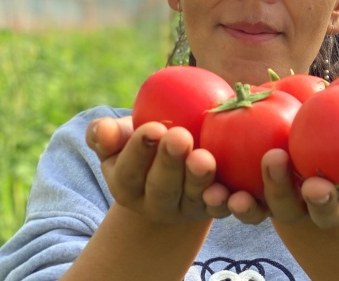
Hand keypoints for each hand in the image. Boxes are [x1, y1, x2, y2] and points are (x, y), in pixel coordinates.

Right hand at [86, 117, 229, 223]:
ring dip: (199, 180)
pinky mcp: (215, 209)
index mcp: (127, 187)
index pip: (129, 172)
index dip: (138, 151)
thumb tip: (102, 131)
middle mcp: (156, 204)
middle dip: (170, 163)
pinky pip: (223, 208)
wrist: (180, 156)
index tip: (151, 128)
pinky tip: (236, 190)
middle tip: (179, 137)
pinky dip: (231, 202)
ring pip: (193, 198)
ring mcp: (187, 209)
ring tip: (204, 159)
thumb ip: (105, 134)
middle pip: (162, 188)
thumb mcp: (122, 136)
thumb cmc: (146, 139)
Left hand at [202, 88, 338, 227]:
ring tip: (259, 179)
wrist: (299, 149)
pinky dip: (226, 198)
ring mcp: (290, 209)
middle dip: (321, 202)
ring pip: (282, 211)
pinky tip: (212, 189)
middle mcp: (325, 208)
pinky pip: (242, 203)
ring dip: (268, 199)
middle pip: (327, 212)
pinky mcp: (256, 202)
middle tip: (314, 183)